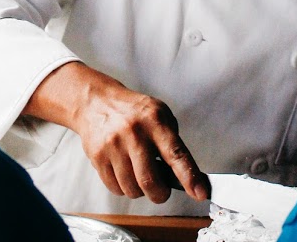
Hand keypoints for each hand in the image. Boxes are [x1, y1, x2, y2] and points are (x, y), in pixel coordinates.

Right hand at [24, 62, 209, 202]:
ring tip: (138, 174)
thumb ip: (173, 142)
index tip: (200, 193)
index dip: (189, 177)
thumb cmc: (133, 111)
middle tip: (161, 190)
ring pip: (131, 189)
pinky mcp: (97, 156)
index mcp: (155, 121)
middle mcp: (133, 133)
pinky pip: (114, 188)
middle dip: (160, 194)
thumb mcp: (159, 114)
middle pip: (150, 181)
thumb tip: (188, 176)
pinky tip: (124, 172)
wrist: (95, 101)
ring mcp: (113, 145)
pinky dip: (123, 188)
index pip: (176, 154)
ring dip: (140, 191)